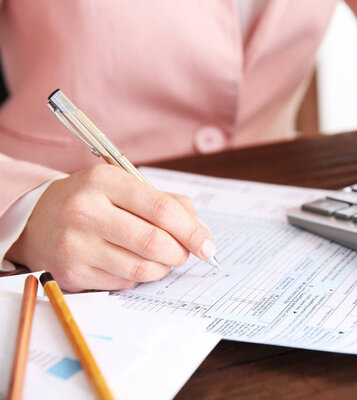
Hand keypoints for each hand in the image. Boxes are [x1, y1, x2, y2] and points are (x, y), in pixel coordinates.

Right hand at [6, 165, 215, 291]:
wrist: (37, 221)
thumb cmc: (93, 202)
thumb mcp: (124, 187)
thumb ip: (167, 203)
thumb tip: (201, 231)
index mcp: (104, 182)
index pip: (161, 209)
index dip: (192, 230)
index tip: (207, 244)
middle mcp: (86, 211)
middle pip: (154, 242)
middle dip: (180, 252)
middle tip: (185, 254)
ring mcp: (76, 245)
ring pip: (141, 268)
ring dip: (162, 267)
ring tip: (162, 259)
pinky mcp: (72, 273)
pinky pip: (124, 283)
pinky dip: (138, 277)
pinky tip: (132, 263)